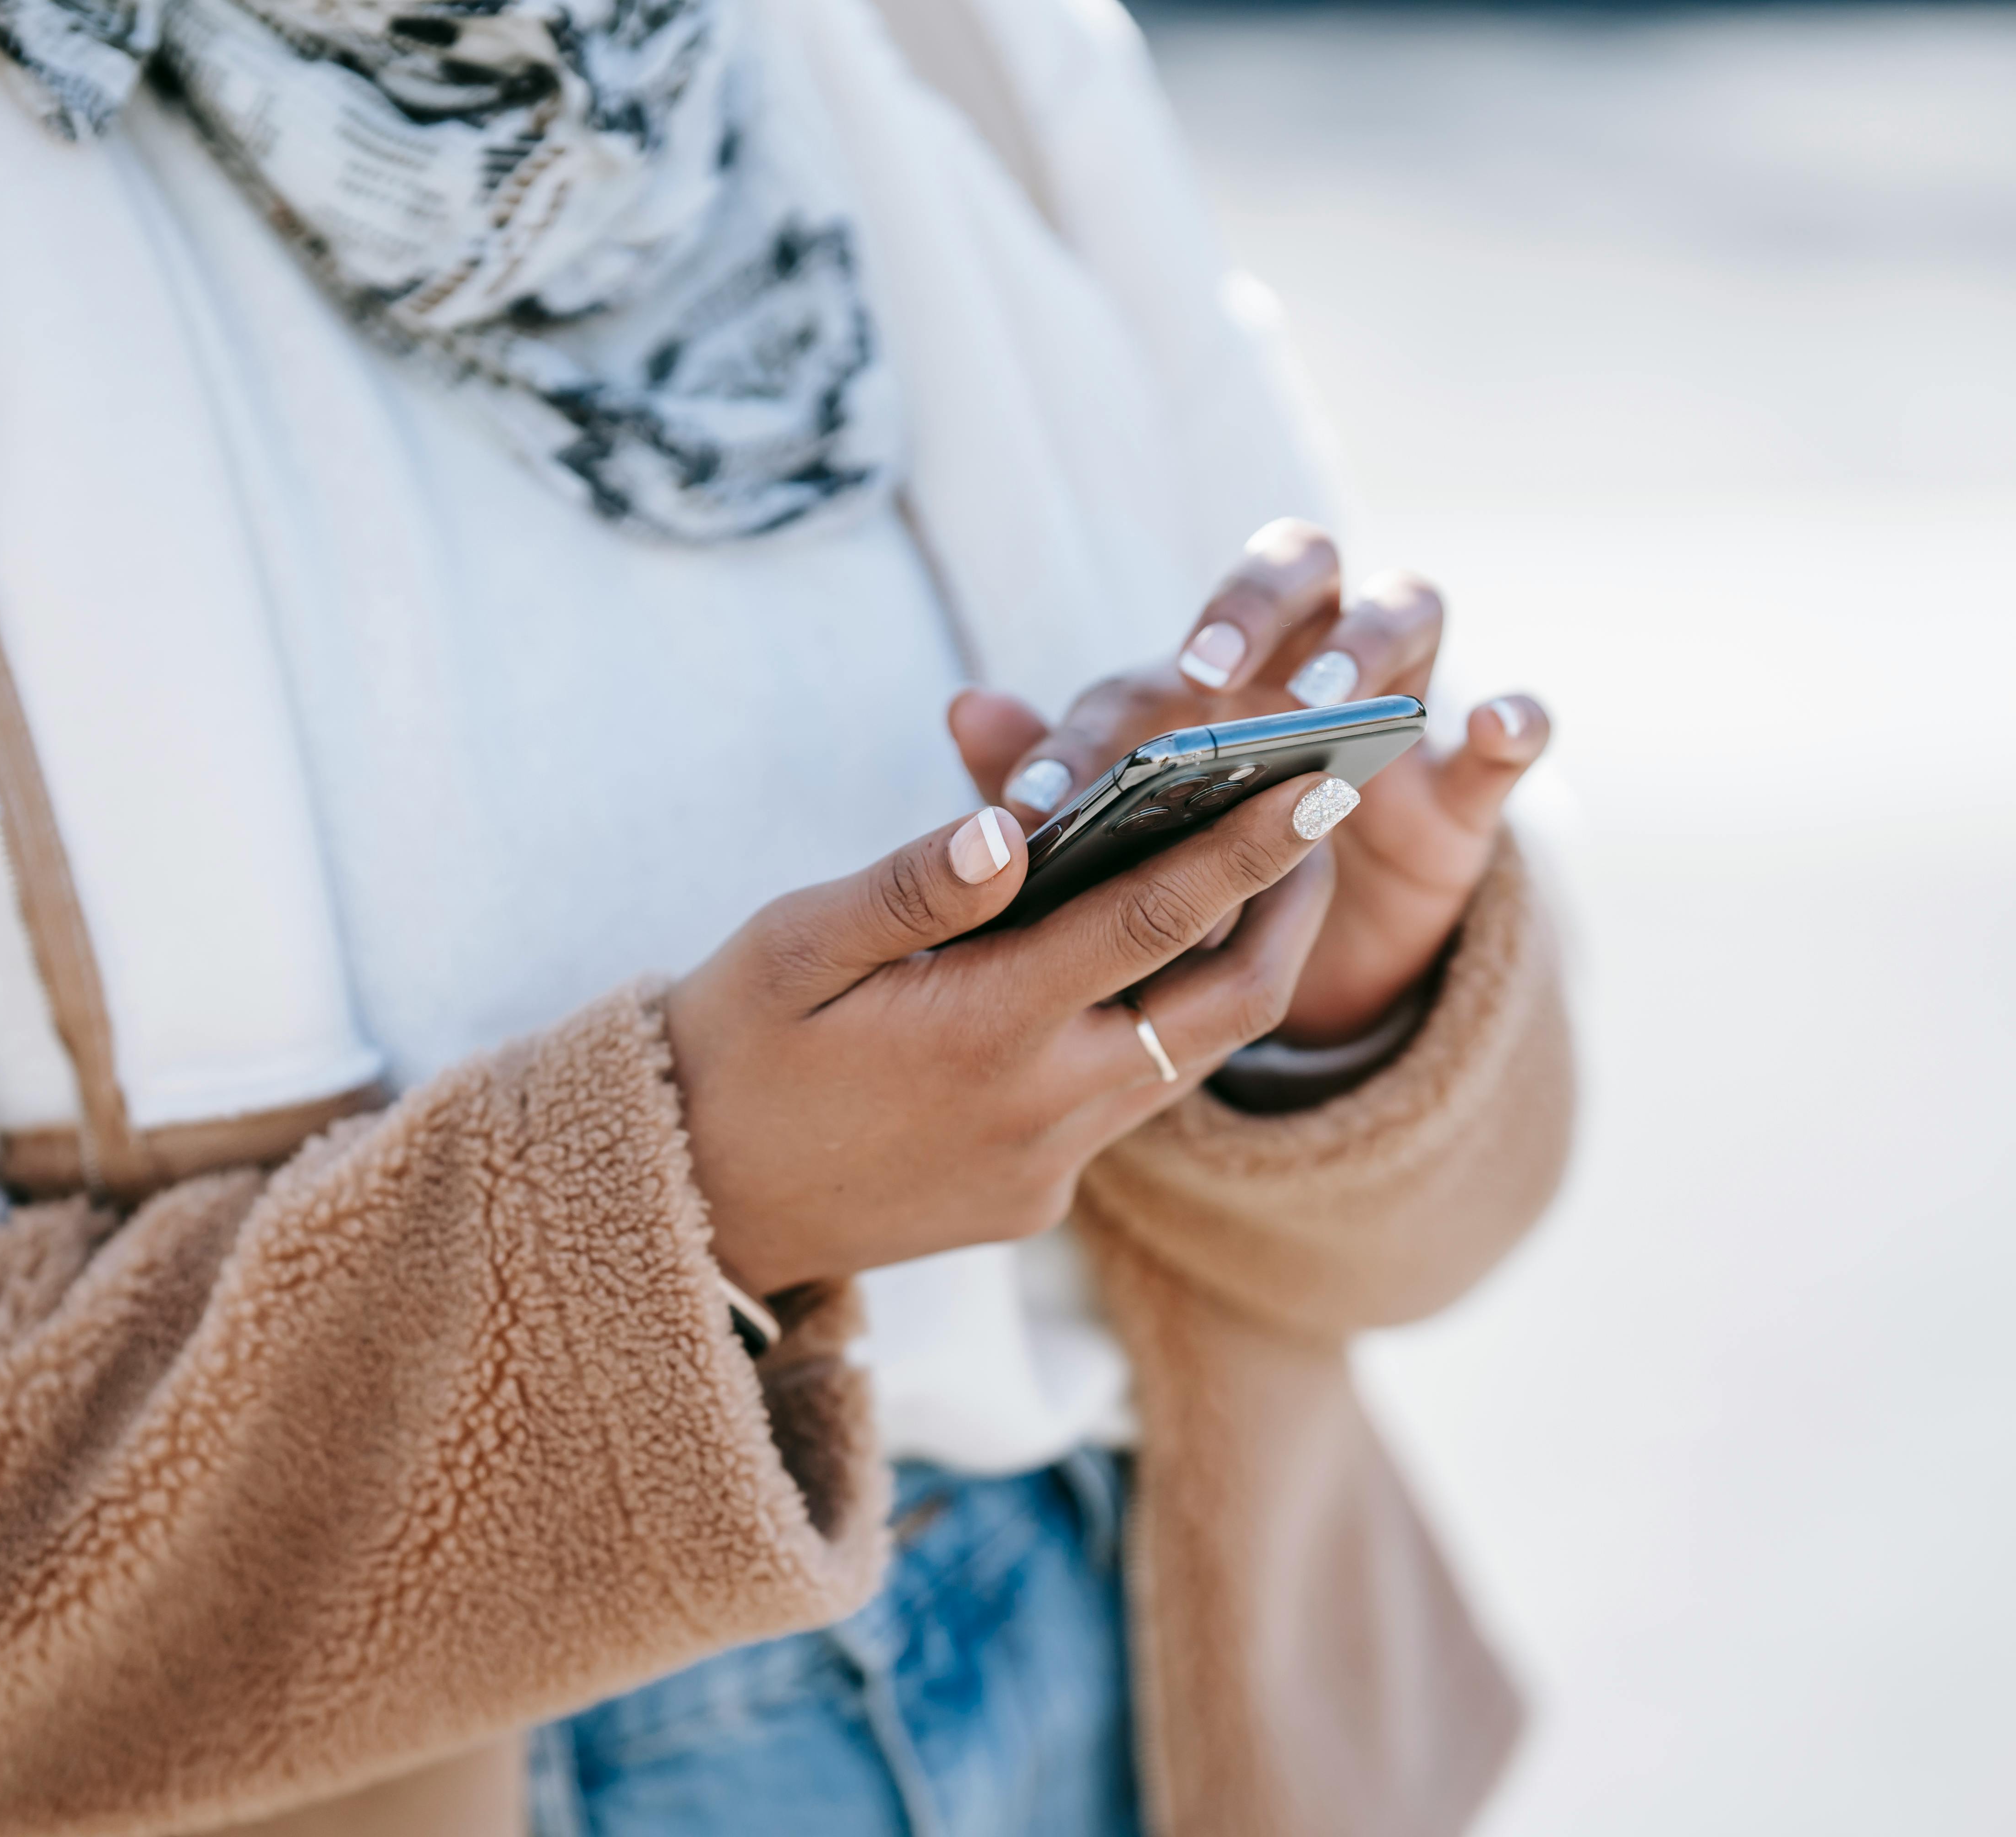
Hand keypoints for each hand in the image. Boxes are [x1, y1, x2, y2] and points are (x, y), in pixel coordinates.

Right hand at [666, 773, 1348, 1296]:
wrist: (691, 1207)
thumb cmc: (730, 1049)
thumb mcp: (791, 947)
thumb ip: (912, 887)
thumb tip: (1013, 827)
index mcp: (985, 1030)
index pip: (1159, 917)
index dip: (1253, 844)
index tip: (1324, 780)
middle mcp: (1041, 1109)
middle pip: (1230, 1004)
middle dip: (1291, 908)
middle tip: (1319, 820)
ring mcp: (1046, 1167)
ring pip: (1189, 1057)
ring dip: (1235, 968)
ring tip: (1253, 880)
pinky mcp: (1035, 1203)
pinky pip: (1127, 1104)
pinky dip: (1156, 1027)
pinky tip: (1136, 970)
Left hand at [949, 519, 1549, 1045]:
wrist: (1305, 954)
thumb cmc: (1197, 863)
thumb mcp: (1124, 834)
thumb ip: (1049, 772)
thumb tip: (962, 709)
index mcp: (1219, 665)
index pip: (1164, 648)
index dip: (1112, 708)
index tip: (1056, 788)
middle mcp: (1310, 655)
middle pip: (1299, 568)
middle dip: (1251, 606)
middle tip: (1201, 672)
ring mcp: (1401, 705)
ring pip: (1407, 612)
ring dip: (1365, 649)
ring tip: (1321, 709)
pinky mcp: (1467, 785)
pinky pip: (1510, 733)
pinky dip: (1512, 719)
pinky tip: (1495, 729)